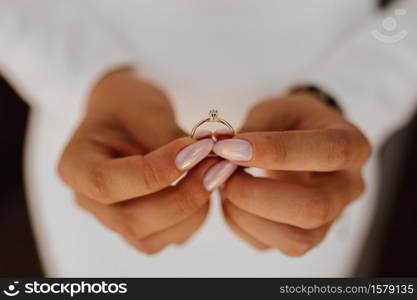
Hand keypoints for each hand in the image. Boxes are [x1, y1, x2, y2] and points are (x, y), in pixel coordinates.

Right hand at [58, 69, 216, 253]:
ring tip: (215, 172)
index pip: (106, 184)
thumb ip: (169, 139)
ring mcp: (114, 218)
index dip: (154, 173)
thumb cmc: (131, 106)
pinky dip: (194, 218)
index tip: (195, 151)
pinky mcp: (141, 227)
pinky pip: (168, 237)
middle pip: (130, 219)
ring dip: (192, 210)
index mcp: (75, 167)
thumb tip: (205, 160)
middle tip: (217, 166)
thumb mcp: (145, 109)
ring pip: (151, 237)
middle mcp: (88, 201)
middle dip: (182, 196)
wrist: (129, 115)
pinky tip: (206, 186)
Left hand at [215, 92, 371, 255]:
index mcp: (352, 145)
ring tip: (224, 185)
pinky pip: (270, 245)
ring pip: (295, 239)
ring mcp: (329, 218)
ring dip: (246, 214)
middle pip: (314, 208)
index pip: (329, 153)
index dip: (276, 152)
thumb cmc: (291, 120)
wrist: (301, 137)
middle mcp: (348, 188)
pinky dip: (239, 224)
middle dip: (255, 193)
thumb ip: (253, 128)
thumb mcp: (276, 110)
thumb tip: (221, 150)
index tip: (231, 147)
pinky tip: (231, 199)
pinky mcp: (304, 236)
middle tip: (222, 171)